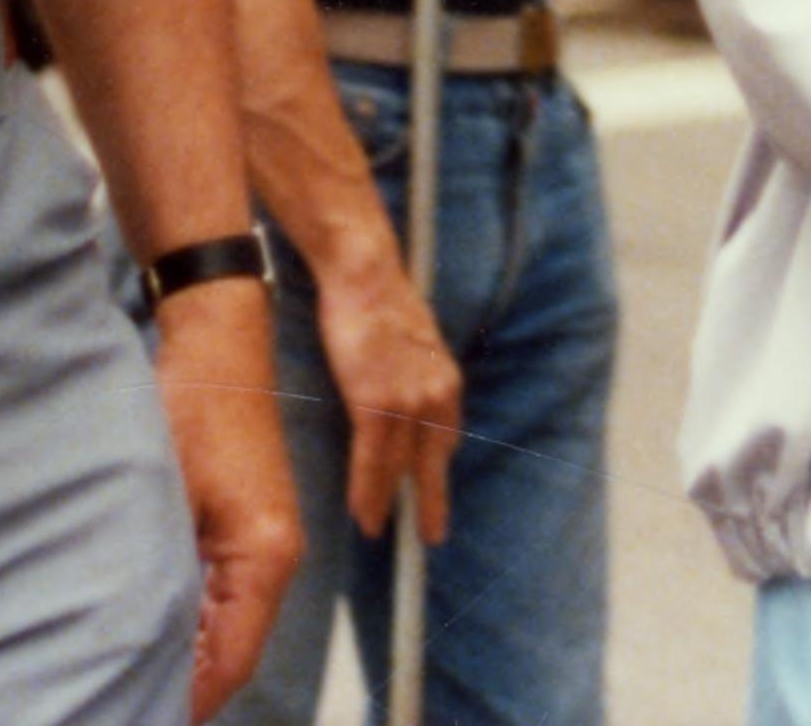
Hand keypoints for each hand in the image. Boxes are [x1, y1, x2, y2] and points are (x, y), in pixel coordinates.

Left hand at [158, 281, 305, 717]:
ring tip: (125, 676)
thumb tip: (136, 646)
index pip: (232, 662)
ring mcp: (267, 542)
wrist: (217, 343)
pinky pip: (223, 595)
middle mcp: (278, 557)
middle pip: (233, 652)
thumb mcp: (163, 496)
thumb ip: (159, 577)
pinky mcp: (249, 526)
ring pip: (227, 627)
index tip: (135, 715)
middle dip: (183, 685)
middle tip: (122, 702)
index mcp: (266, 556)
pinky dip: (189, 621)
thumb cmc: (190, 408)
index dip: (188, 702)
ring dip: (185, 654)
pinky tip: (143, 628)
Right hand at [313, 246, 462, 549]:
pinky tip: (364, 514)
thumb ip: (414, 377)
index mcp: (445, 380)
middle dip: (432, 503)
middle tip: (432, 536)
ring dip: (386, 503)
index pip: (445, 438)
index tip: (431, 492)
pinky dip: (367, 491)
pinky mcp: (377, 402)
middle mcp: (436, 394)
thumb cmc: (379, 304)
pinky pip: (373, 461)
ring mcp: (408, 400)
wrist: (364, 274)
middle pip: (433, 462)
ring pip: (398, 468)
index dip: (435, 469)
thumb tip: (405, 399)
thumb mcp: (411, 345)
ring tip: (378, 530)